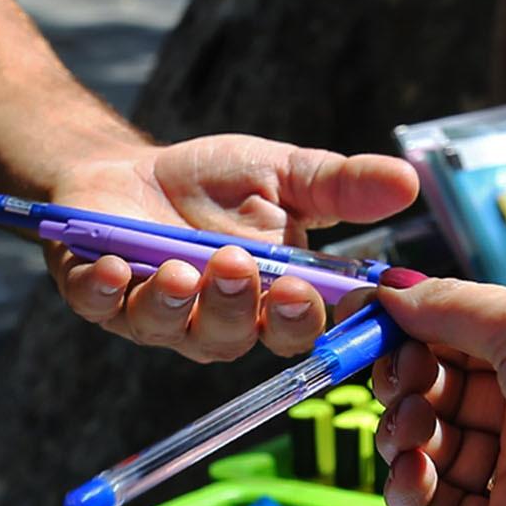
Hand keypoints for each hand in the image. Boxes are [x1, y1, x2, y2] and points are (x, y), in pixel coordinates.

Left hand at [44, 135, 418, 362]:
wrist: (128, 168)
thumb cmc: (213, 183)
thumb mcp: (282, 173)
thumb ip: (339, 185)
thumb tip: (408, 183)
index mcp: (266, 302)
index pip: (295, 327)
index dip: (299, 318)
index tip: (302, 289)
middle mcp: (212, 322)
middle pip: (232, 338)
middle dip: (236, 305)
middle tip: (236, 265)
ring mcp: (153, 315)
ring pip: (169, 330)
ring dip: (176, 303)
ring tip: (181, 270)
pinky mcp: (97, 297)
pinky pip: (100, 306)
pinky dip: (105, 289)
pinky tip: (115, 266)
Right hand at [368, 278, 505, 505]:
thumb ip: (451, 307)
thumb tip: (389, 292)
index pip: (466, 336)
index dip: (413, 329)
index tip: (364, 322)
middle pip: (442, 392)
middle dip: (405, 379)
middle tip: (391, 375)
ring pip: (433, 449)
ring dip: (403, 432)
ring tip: (408, 427)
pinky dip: (411, 490)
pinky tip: (413, 471)